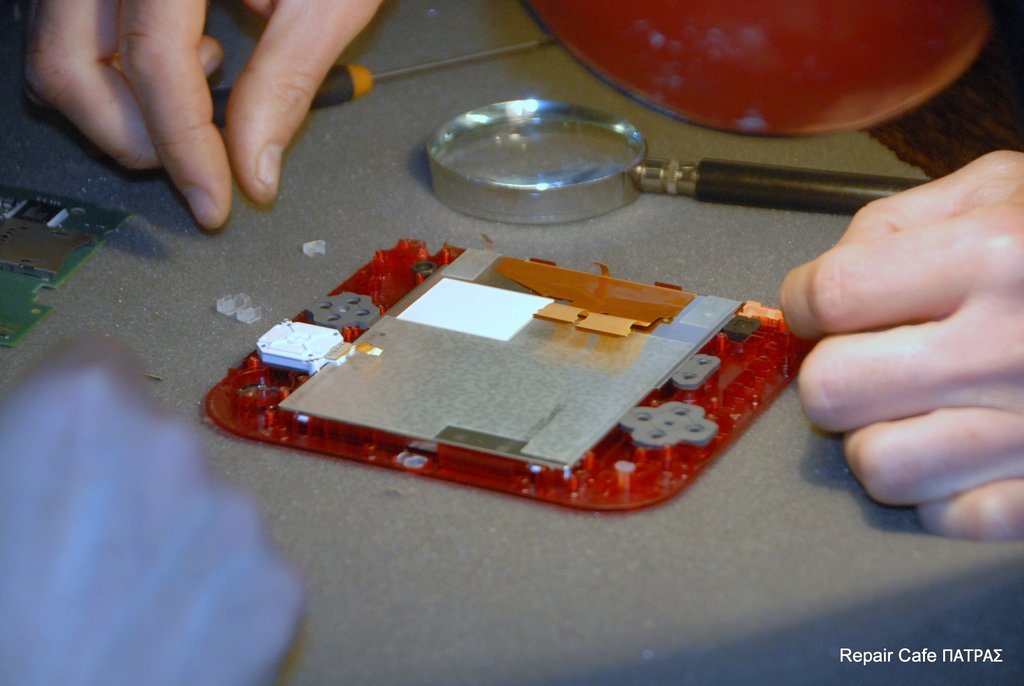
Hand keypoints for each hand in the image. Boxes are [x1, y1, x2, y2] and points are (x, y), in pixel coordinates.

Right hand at [0, 340, 302, 684]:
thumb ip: (23, 452)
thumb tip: (46, 444)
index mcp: (82, 409)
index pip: (100, 368)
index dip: (77, 421)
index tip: (67, 464)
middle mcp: (175, 446)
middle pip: (161, 446)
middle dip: (130, 487)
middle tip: (88, 561)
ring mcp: (238, 518)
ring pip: (211, 511)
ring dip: (179, 545)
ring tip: (127, 613)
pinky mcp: (280, 585)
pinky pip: (249, 574)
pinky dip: (220, 603)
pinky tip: (173, 645)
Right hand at [24, 0, 382, 230]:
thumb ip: (285, 82)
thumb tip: (254, 169)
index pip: (154, 63)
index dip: (185, 149)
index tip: (214, 202)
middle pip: (66, 62)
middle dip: (132, 137)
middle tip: (197, 164)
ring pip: (58, 51)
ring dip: (121, 106)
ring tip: (206, 91)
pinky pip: (74, 28)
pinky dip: (121, 69)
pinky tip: (192, 56)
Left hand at [780, 151, 1023, 540]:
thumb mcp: (1000, 188)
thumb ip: (895, 222)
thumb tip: (820, 286)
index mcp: (994, 255)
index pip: (828, 296)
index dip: (805, 302)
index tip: (817, 305)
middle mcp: (1010, 346)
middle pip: (832, 389)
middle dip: (834, 370)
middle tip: (868, 357)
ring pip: (877, 464)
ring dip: (879, 436)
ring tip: (914, 408)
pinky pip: (948, 517)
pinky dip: (942, 490)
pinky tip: (964, 448)